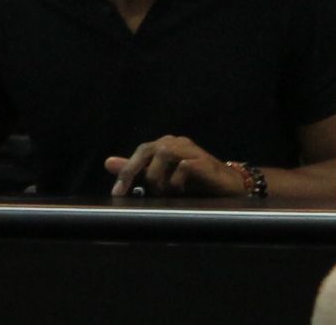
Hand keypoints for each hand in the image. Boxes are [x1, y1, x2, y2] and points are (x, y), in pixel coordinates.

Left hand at [105, 136, 242, 197]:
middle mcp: (176, 142)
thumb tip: (108, 162)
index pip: (140, 152)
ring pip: (163, 155)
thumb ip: (138, 170)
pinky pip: (183, 166)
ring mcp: (190, 149)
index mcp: (165, 145)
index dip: (126, 171)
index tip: (117, 193)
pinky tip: (182, 191)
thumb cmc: (193, 183)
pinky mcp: (203, 160)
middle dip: (133, 171)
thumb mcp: (160, 178)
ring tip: (165, 194)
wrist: (227, 188)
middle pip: (147, 150)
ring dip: (159, 179)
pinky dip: (177, 181)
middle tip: (125, 192)